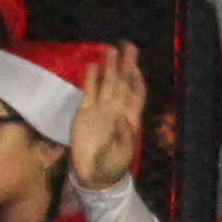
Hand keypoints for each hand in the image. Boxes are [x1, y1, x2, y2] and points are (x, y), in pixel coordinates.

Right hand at [68, 45, 143, 190]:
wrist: (94, 176)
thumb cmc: (113, 166)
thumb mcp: (122, 154)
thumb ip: (125, 137)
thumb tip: (124, 118)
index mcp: (130, 117)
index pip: (137, 93)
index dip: (137, 79)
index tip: (136, 65)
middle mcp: (116, 109)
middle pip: (122, 82)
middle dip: (126, 64)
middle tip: (127, 44)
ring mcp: (100, 109)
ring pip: (105, 83)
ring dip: (108, 67)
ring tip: (109, 48)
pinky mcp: (84, 113)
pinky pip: (88, 92)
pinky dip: (90, 80)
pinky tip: (92, 66)